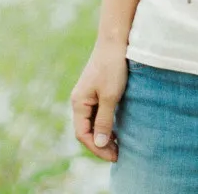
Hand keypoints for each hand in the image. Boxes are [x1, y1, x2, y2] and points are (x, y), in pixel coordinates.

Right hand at [69, 40, 128, 161]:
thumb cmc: (112, 67)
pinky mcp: (97, 91)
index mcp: (78, 103)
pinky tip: (118, 130)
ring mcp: (87, 96)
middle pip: (86, 131)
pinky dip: (106, 125)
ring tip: (119, 146)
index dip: (97, 148)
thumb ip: (104, 121)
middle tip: (118, 155)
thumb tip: (100, 143)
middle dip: (100, 145)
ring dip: (104, 136)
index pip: (83, 134)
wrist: (115, 40)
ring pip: (92, 123)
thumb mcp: (110, 96)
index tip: (114, 156)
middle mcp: (79, 101)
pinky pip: (98, 114)